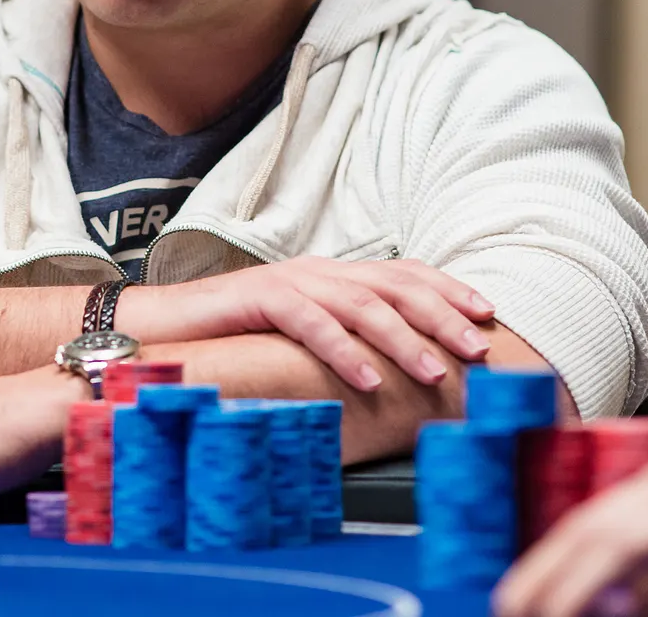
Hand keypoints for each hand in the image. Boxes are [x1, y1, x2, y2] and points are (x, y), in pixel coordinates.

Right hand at [119, 256, 495, 390]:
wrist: (161, 324)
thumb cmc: (234, 337)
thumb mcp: (298, 335)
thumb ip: (341, 337)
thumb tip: (394, 368)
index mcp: (332, 274)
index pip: (403, 273)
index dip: (447, 289)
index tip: (487, 314)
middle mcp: (318, 269)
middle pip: (394, 284)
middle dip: (442, 315)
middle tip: (478, 348)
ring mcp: (290, 280)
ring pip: (361, 303)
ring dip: (403, 339)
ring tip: (434, 372)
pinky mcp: (259, 297)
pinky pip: (311, 322)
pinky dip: (343, 350)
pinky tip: (368, 378)